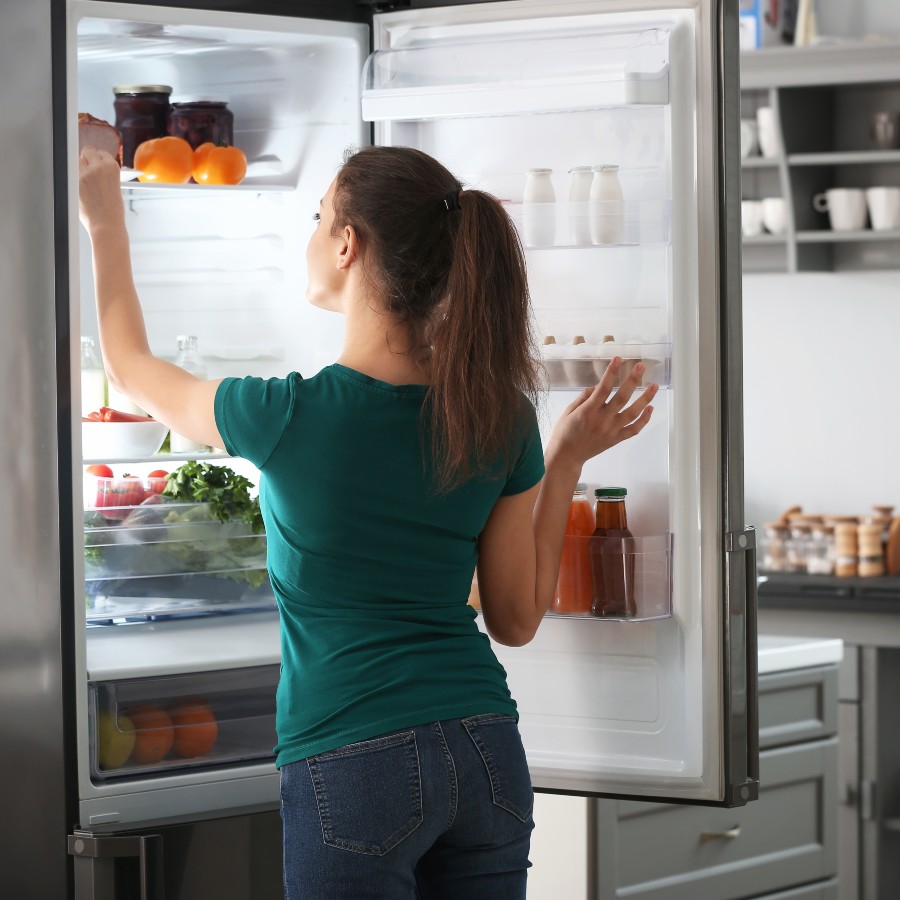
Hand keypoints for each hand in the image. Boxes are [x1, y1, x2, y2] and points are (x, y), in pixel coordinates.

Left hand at [78, 148, 124, 234]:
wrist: (106, 224)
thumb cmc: (112, 210)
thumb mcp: (116, 186)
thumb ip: (105, 173)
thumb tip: (93, 165)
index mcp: (112, 167)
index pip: (100, 153)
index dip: (97, 161)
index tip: (96, 168)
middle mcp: (99, 166)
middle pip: (87, 152)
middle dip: (87, 161)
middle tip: (89, 175)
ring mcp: (85, 173)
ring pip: (76, 160)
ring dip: (78, 168)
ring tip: (84, 183)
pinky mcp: (74, 180)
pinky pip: (70, 172)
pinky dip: (72, 178)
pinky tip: (79, 189)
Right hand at [544, 357, 656, 473]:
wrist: (567, 457)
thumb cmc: (564, 433)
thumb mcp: (568, 411)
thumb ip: (583, 398)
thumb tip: (597, 387)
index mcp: (588, 411)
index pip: (603, 388)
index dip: (612, 372)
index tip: (618, 359)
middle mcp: (602, 420)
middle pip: (622, 397)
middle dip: (633, 380)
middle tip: (642, 366)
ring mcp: (611, 430)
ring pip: (633, 413)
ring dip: (645, 398)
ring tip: (654, 386)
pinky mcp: (616, 439)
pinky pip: (634, 429)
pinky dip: (644, 419)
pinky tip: (650, 408)